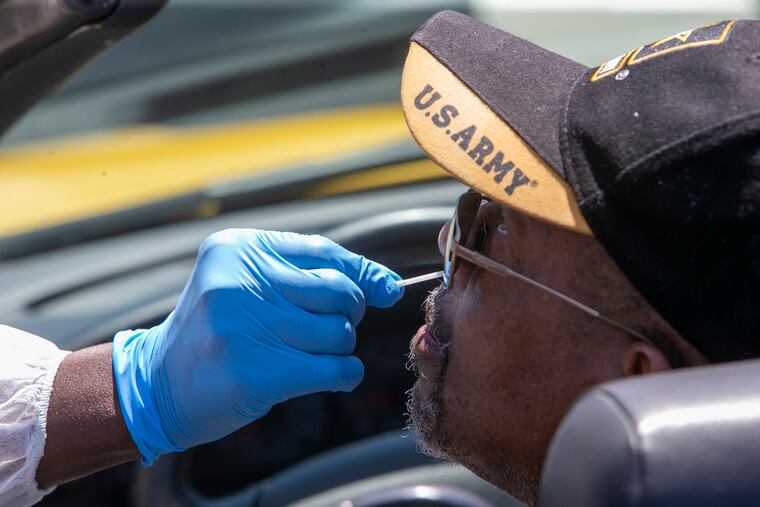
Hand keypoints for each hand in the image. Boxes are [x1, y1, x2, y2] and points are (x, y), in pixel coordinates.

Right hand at [112, 229, 402, 464]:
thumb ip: (310, 276)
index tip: (386, 287)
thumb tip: (387, 285)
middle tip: (323, 329)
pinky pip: (335, 368)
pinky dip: (345, 374)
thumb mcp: (245, 285)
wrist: (155, 384)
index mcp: (238, 249)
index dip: (362, 272)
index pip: (323, 251)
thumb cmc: (213, 332)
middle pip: (339, 291)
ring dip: (338, 348)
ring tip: (308, 354)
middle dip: (346, 314)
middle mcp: (240, 280)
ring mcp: (247, 326)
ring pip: (339, 332)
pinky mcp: (257, 372)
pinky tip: (332, 376)